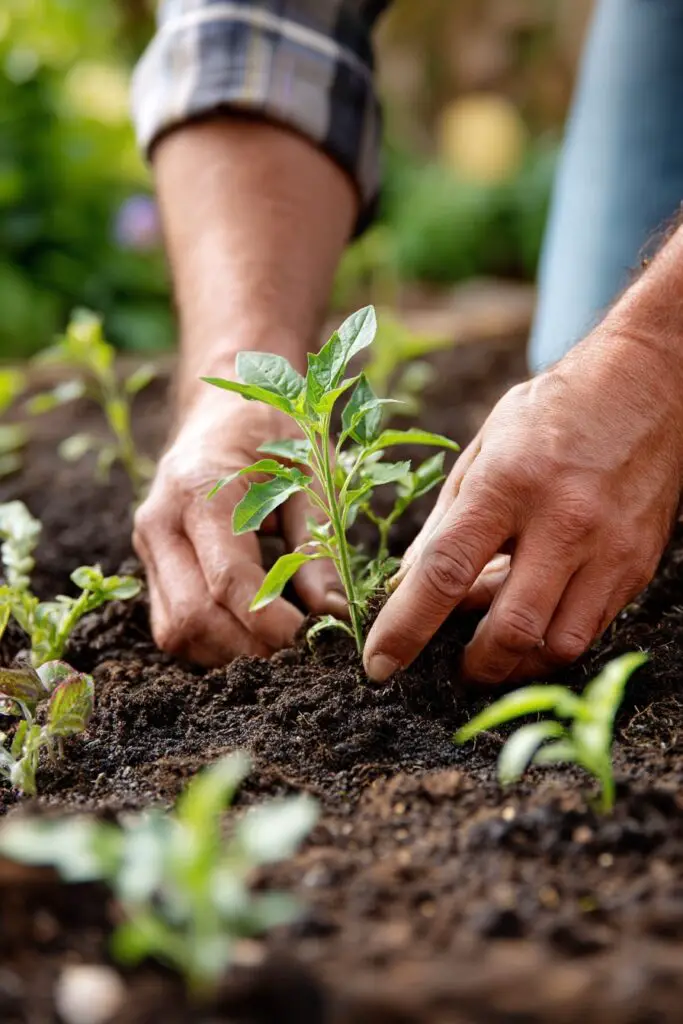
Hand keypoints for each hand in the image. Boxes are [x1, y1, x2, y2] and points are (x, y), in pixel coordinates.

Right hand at [133, 393, 344, 664]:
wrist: (224, 408)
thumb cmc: (273, 433)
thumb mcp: (309, 475)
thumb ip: (316, 544)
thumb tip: (333, 614)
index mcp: (200, 490)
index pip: (228, 578)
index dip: (270, 621)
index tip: (312, 640)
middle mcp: (160, 521)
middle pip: (192, 616)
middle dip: (249, 647)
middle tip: (301, 654)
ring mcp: (148, 545)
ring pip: (176, 630)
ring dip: (229, 653)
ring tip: (281, 648)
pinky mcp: (152, 564)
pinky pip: (173, 624)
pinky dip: (213, 642)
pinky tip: (253, 636)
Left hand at [363, 328, 682, 683]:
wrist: (649, 384)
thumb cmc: (554, 412)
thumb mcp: (484, 448)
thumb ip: (446, 521)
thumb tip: (408, 585)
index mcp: (508, 482)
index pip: (445, 571)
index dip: (406, 627)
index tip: (380, 664)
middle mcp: (563, 520)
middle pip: (510, 629)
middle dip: (473, 667)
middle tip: (453, 668)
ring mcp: (609, 548)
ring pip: (558, 646)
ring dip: (518, 663)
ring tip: (496, 644)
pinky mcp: (638, 565)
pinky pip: (592, 630)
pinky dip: (553, 641)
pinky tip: (535, 619)